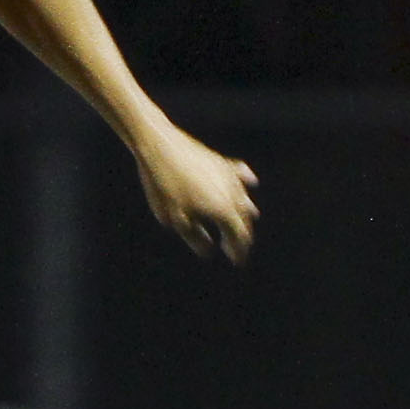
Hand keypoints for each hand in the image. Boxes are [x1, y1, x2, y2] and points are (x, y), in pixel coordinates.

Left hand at [133, 122, 257, 262]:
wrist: (159, 147)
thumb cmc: (164, 186)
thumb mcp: (175, 220)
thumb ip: (194, 238)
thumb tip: (209, 251)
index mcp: (222, 211)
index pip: (239, 236)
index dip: (239, 251)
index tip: (237, 261)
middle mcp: (232, 193)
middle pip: (245, 219)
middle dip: (241, 235)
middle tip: (234, 248)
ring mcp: (229, 175)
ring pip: (244, 199)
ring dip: (245, 213)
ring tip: (244, 222)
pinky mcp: (221, 162)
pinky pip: (240, 174)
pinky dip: (246, 182)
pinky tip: (250, 183)